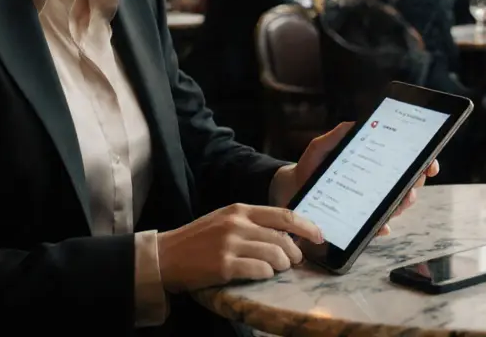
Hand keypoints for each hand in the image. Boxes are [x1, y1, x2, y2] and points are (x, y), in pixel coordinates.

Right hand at [157, 203, 323, 292]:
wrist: (166, 256)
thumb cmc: (198, 240)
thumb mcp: (225, 221)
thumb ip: (252, 224)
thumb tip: (286, 234)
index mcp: (240, 210)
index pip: (283, 215)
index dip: (307, 226)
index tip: (319, 236)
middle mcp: (237, 224)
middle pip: (283, 237)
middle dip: (295, 252)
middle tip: (294, 261)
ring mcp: (230, 245)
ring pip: (275, 255)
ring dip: (282, 265)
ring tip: (277, 269)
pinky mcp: (224, 266)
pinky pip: (260, 270)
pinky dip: (266, 274)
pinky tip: (261, 274)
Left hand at [272, 123, 440, 235]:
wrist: (293, 188)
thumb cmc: (311, 166)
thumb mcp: (322, 147)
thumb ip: (338, 135)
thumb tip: (356, 124)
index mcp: (374, 164)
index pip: (405, 164)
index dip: (423, 164)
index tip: (430, 164)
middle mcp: (377, 184)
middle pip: (408, 185)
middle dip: (416, 183)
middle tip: (416, 181)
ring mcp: (370, 204)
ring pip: (397, 206)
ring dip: (403, 204)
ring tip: (403, 199)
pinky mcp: (359, 221)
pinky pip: (376, 227)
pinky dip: (381, 227)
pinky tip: (382, 226)